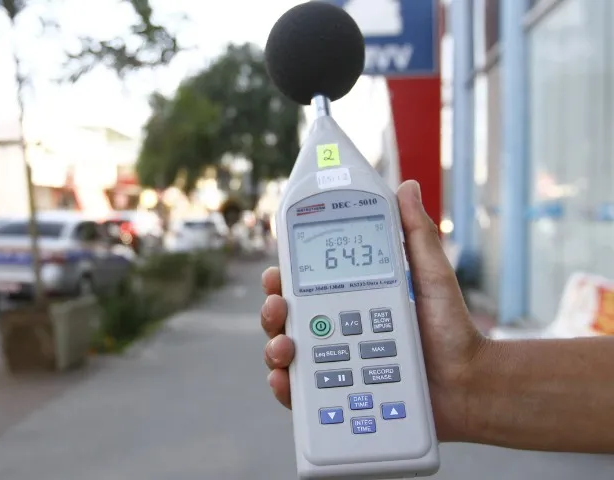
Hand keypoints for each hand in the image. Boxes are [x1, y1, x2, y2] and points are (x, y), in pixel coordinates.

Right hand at [260, 180, 488, 441]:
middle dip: (272, 308)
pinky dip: (284, 386)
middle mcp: (335, 327)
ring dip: (273, 345)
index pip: (305, 282)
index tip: (276, 272)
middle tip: (279, 306)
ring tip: (285, 345)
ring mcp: (333, 363)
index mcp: (349, 297)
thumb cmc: (451, 329)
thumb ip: (416, 234)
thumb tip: (406, 186)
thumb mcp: (432, 275)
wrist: (468, 384)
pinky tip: (285, 379)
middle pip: (287, 316)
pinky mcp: (337, 394)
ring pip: (286, 351)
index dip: (283, 276)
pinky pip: (301, 392)